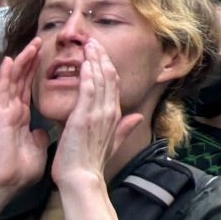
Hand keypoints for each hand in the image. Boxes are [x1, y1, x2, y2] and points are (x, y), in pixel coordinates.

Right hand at [0, 40, 50, 196]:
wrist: (7, 182)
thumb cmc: (20, 169)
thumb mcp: (36, 147)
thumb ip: (39, 136)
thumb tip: (43, 130)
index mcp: (22, 117)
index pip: (29, 88)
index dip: (36, 71)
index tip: (46, 56)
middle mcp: (13, 110)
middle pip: (22, 79)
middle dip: (30, 60)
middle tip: (41, 41)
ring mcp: (5, 111)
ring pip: (13, 80)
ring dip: (22, 61)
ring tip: (33, 44)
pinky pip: (2, 91)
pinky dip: (5, 75)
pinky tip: (10, 60)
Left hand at [49, 40, 144, 193]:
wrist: (82, 178)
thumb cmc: (91, 163)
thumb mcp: (112, 143)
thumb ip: (124, 128)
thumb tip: (138, 116)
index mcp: (115, 116)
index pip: (113, 85)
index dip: (108, 67)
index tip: (100, 53)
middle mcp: (109, 111)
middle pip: (109, 77)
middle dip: (101, 57)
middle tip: (92, 41)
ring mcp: (98, 113)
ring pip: (100, 80)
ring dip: (94, 60)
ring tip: (88, 45)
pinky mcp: (84, 117)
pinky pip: (89, 91)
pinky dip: (89, 75)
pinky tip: (86, 63)